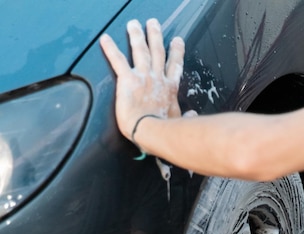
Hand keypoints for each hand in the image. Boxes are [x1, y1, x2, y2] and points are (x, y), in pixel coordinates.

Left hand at [100, 18, 184, 140]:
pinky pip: (118, 61)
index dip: (177, 52)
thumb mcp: (180, 123)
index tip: (177, 41)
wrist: (154, 132)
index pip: (175, 66)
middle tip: (154, 24)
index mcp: (170, 89)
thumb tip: (192, 116)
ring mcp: (143, 77)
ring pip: (140, 50)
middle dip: (155, 36)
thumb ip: (186, 117)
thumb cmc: (166, 132)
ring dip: (137, 35)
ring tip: (133, 24)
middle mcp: (158, 79)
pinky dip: (110, 49)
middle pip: (157, 51)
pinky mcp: (128, 80)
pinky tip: (104, 39)